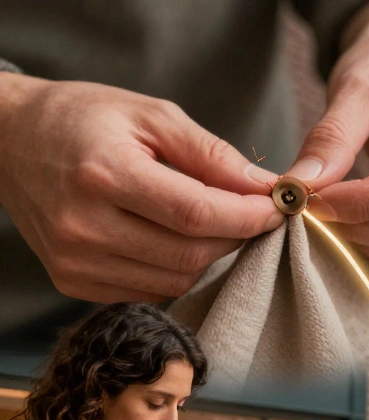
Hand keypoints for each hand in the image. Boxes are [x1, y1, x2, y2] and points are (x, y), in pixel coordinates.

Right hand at [0, 76, 282, 300]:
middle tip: (252, 214)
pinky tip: (175, 241)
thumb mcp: (151, 116)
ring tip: (214, 224)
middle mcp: (83, 226)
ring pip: (176, 280)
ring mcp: (74, 261)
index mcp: (103, 175)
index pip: (196, 215)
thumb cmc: (83, 119)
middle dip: (235, 237)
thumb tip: (266, 187)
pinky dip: (176, 271)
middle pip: (190, 255)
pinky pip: (149, 291)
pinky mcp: (71, 282)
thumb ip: (212, 154)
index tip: (279, 208)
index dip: (247, 217)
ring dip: (209, 257)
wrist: (8, 140)